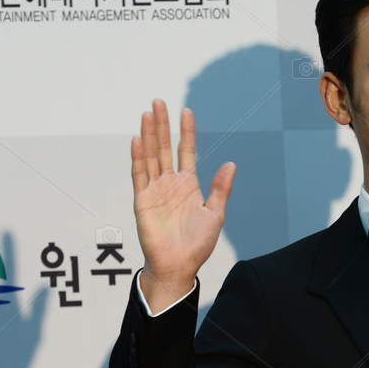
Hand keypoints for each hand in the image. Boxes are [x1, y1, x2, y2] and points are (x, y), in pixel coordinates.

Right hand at [131, 99, 235, 311]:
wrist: (178, 265)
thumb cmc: (196, 244)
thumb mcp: (215, 213)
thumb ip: (221, 188)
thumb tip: (231, 164)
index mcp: (188, 185)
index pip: (186, 151)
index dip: (186, 132)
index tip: (186, 111)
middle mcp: (169, 183)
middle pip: (164, 147)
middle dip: (162, 125)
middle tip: (159, 102)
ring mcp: (154, 190)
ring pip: (150, 156)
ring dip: (148, 135)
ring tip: (147, 113)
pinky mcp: (142, 200)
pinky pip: (139, 175)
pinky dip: (138, 157)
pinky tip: (137, 140)